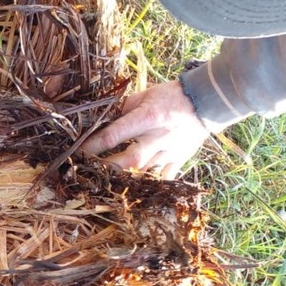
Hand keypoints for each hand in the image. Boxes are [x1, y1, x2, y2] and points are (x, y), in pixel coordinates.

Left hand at [80, 81, 212, 179]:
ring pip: (145, 172)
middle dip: (108, 168)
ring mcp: (170, 151)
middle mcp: (158, 137)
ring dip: (126, 179)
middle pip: (130, 159)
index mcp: (147, 117)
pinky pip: (164, 178)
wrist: (208, 101)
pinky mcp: (180, 159)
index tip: (78, 153)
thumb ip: (124, 108)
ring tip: (107, 184)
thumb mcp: (146, 94)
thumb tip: (103, 118)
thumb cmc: (172, 95)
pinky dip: (150, 185)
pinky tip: (136, 190)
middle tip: (89, 173)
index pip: (115, 134)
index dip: (94, 145)